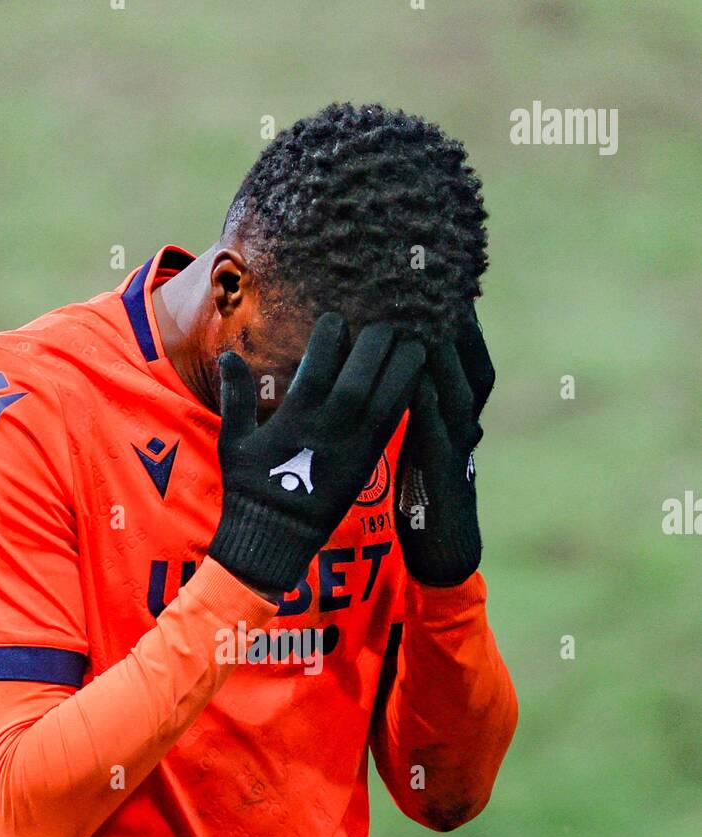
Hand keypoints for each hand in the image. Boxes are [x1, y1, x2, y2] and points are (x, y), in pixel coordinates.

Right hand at [209, 313, 424, 594]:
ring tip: (415, 340)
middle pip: (360, 377)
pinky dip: (406, 397)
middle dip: (374, 344)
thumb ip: (235, 396)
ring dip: (402, 367)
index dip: (331, 335)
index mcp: (294, 420)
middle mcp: (327, 430)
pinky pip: (393, 423)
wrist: (274, 538)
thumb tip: (227, 354)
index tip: (336, 317)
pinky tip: (417, 375)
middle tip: (385, 320)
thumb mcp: (234, 441)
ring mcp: (352, 447)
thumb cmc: (250, 487)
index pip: (318, 365)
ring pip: (385, 399)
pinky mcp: (368, 462)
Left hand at [395, 308, 494, 586]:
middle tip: (437, 285)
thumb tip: (381, 351)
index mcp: (459, 406)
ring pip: (460, 391)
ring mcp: (459, 446)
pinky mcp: (444, 474)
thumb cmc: (421, 481)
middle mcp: (466, 419)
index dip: (454, 315)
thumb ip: (405, 389)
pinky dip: (430, 408)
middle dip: (456, 325)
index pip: (464, 349)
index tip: (433, 278)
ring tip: (426, 322)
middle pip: (471, 360)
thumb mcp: (414, 427)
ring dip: (445, 358)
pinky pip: (440, 435)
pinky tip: (417, 384)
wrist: (442, 543)